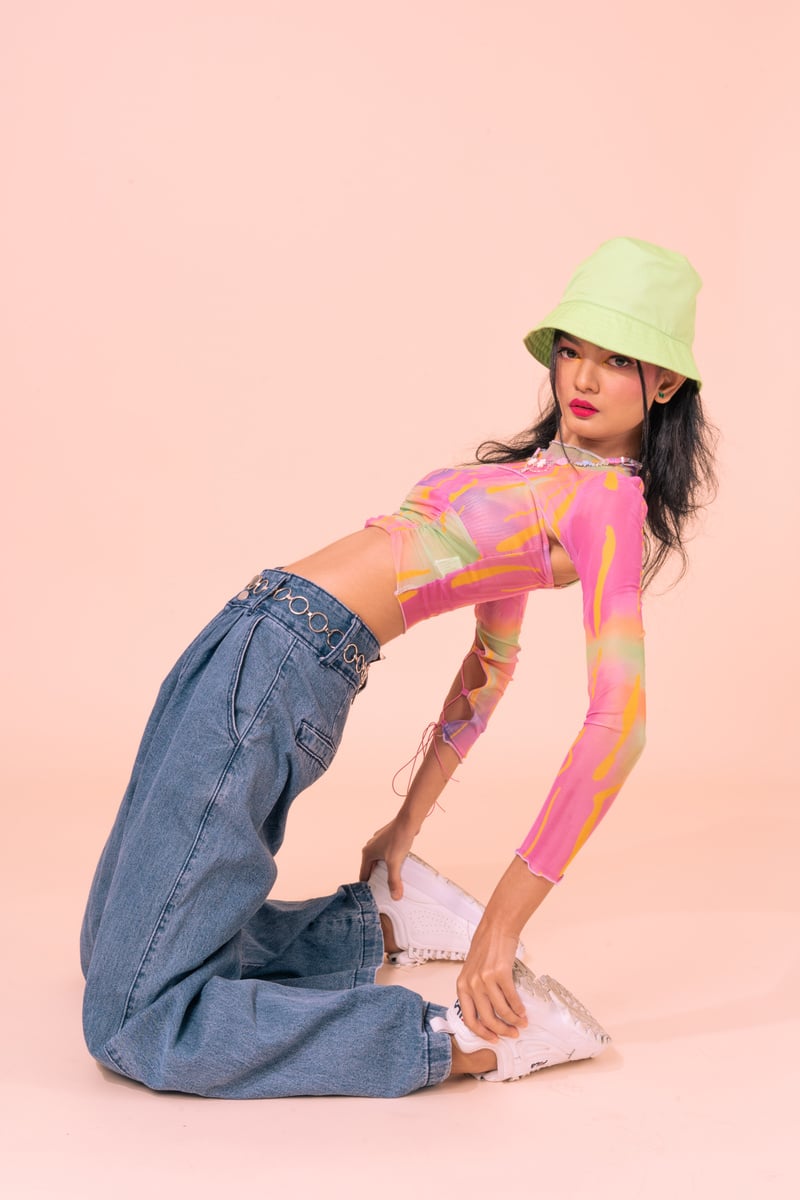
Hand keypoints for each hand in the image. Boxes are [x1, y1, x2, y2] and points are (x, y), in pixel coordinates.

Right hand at [359, 816, 416, 898]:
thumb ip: (394, 880)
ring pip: (379, 862)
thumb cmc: (399, 837)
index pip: (364, 875)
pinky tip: (399, 867)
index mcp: (367, 853)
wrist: (409, 821)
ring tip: (393, 881)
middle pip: (371, 869)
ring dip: (385, 871)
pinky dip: (390, 863)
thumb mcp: (395, 862)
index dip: (368, 886)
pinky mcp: (388, 841)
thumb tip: (395, 896)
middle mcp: (370, 847)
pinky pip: (386, 856)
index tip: (374, 896)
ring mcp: (379, 844)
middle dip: (378, 880)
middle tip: (385, 892)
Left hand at [455, 916, 527, 1041]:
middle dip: (501, 1031)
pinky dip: (519, 1008)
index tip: (493, 1039)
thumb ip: (475, 990)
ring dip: (514, 1020)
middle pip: (487, 1019)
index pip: (469, 1019)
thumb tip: (488, 1013)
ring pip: (501, 1011)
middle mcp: (472, 984)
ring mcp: (485, 979)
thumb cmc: (485, 948)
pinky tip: (523, 1011)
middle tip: (512, 1034)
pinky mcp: (500, 973)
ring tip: (522, 1023)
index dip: (482, 1033)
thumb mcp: (472, 971)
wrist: (496, 928)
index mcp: (462, 986)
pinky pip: (512, 998)